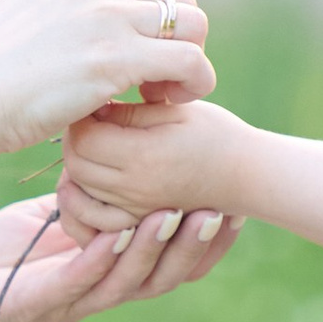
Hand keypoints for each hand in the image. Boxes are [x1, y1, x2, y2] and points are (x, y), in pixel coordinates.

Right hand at [0, 0, 213, 168]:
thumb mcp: (26, 17)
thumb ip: (67, 11)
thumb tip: (93, 30)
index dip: (163, 15)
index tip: (144, 51)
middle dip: (178, 41)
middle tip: (153, 82)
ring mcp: (108, 13)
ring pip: (194, 26)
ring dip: (188, 63)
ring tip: (158, 95)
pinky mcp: (117, 57)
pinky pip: (192, 63)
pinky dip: (193, 86)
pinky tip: (162, 105)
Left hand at [0, 190, 238, 321]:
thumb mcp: (49, 224)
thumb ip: (87, 203)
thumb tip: (118, 159)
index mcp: (108, 271)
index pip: (172, 259)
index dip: (206, 239)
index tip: (235, 203)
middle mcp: (99, 290)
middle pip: (165, 274)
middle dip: (198, 244)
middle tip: (226, 208)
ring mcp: (70, 299)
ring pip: (128, 279)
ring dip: (157, 249)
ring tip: (182, 215)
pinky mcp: (34, 302)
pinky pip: (75, 281)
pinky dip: (99, 259)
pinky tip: (116, 235)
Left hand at [58, 96, 247, 237]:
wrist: (246, 174)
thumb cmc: (215, 134)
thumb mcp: (173, 112)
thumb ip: (129, 112)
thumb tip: (91, 107)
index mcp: (144, 157)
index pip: (84, 138)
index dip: (82, 116)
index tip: (96, 100)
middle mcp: (134, 190)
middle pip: (76, 165)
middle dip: (76, 139)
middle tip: (93, 119)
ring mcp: (134, 210)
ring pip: (80, 189)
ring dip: (79, 164)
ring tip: (97, 141)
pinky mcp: (137, 220)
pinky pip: (94, 214)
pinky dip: (86, 194)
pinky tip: (99, 172)